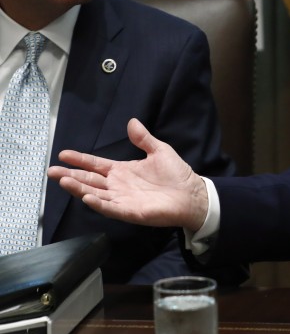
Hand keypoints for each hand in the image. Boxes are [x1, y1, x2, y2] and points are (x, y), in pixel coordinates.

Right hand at [48, 118, 208, 231]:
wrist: (192, 194)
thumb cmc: (176, 174)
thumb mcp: (159, 151)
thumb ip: (143, 138)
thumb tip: (132, 121)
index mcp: (123, 171)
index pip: (96, 165)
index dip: (80, 160)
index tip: (63, 154)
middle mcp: (118, 186)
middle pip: (89, 180)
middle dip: (70, 176)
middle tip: (51, 171)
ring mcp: (122, 199)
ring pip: (95, 194)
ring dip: (79, 188)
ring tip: (63, 181)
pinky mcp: (131, 211)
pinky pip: (111, 208)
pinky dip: (98, 203)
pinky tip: (87, 197)